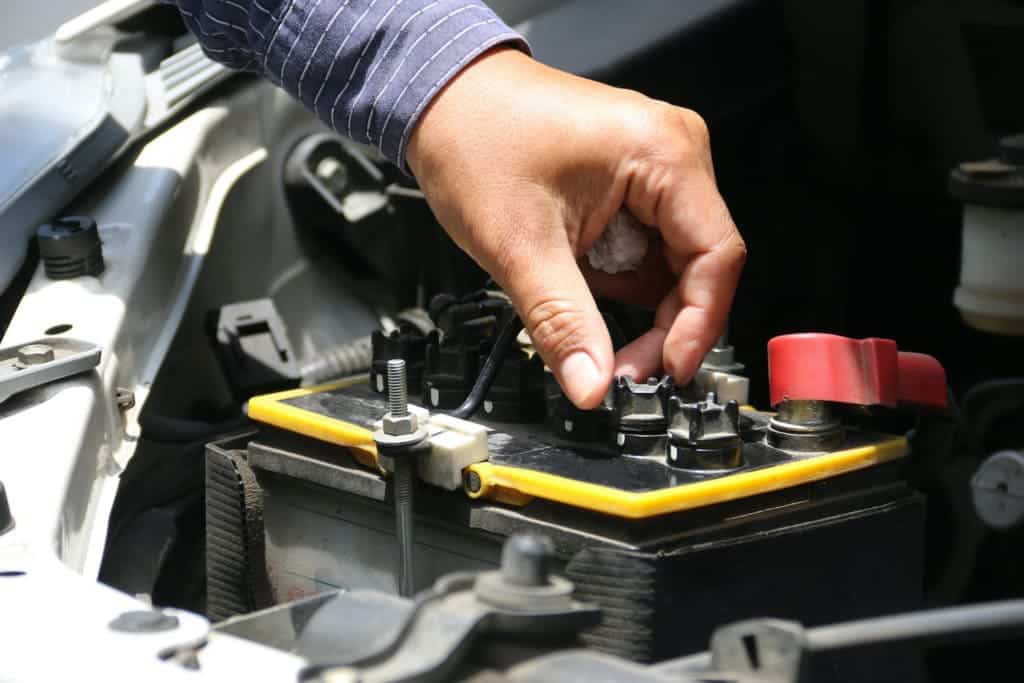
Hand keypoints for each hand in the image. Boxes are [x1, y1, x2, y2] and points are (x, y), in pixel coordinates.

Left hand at [406, 47, 744, 408]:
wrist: (439, 97)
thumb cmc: (474, 136)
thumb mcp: (519, 245)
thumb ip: (563, 322)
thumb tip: (592, 386)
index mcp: (664, 153)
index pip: (716, 257)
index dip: (698, 325)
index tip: (666, 371)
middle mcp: (672, 151)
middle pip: (698, 264)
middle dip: (659, 323)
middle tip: (616, 367)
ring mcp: (652, 163)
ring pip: (669, 261)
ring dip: (630, 300)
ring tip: (577, 306)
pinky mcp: (629, 178)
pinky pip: (643, 245)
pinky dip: (615, 275)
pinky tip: (577, 277)